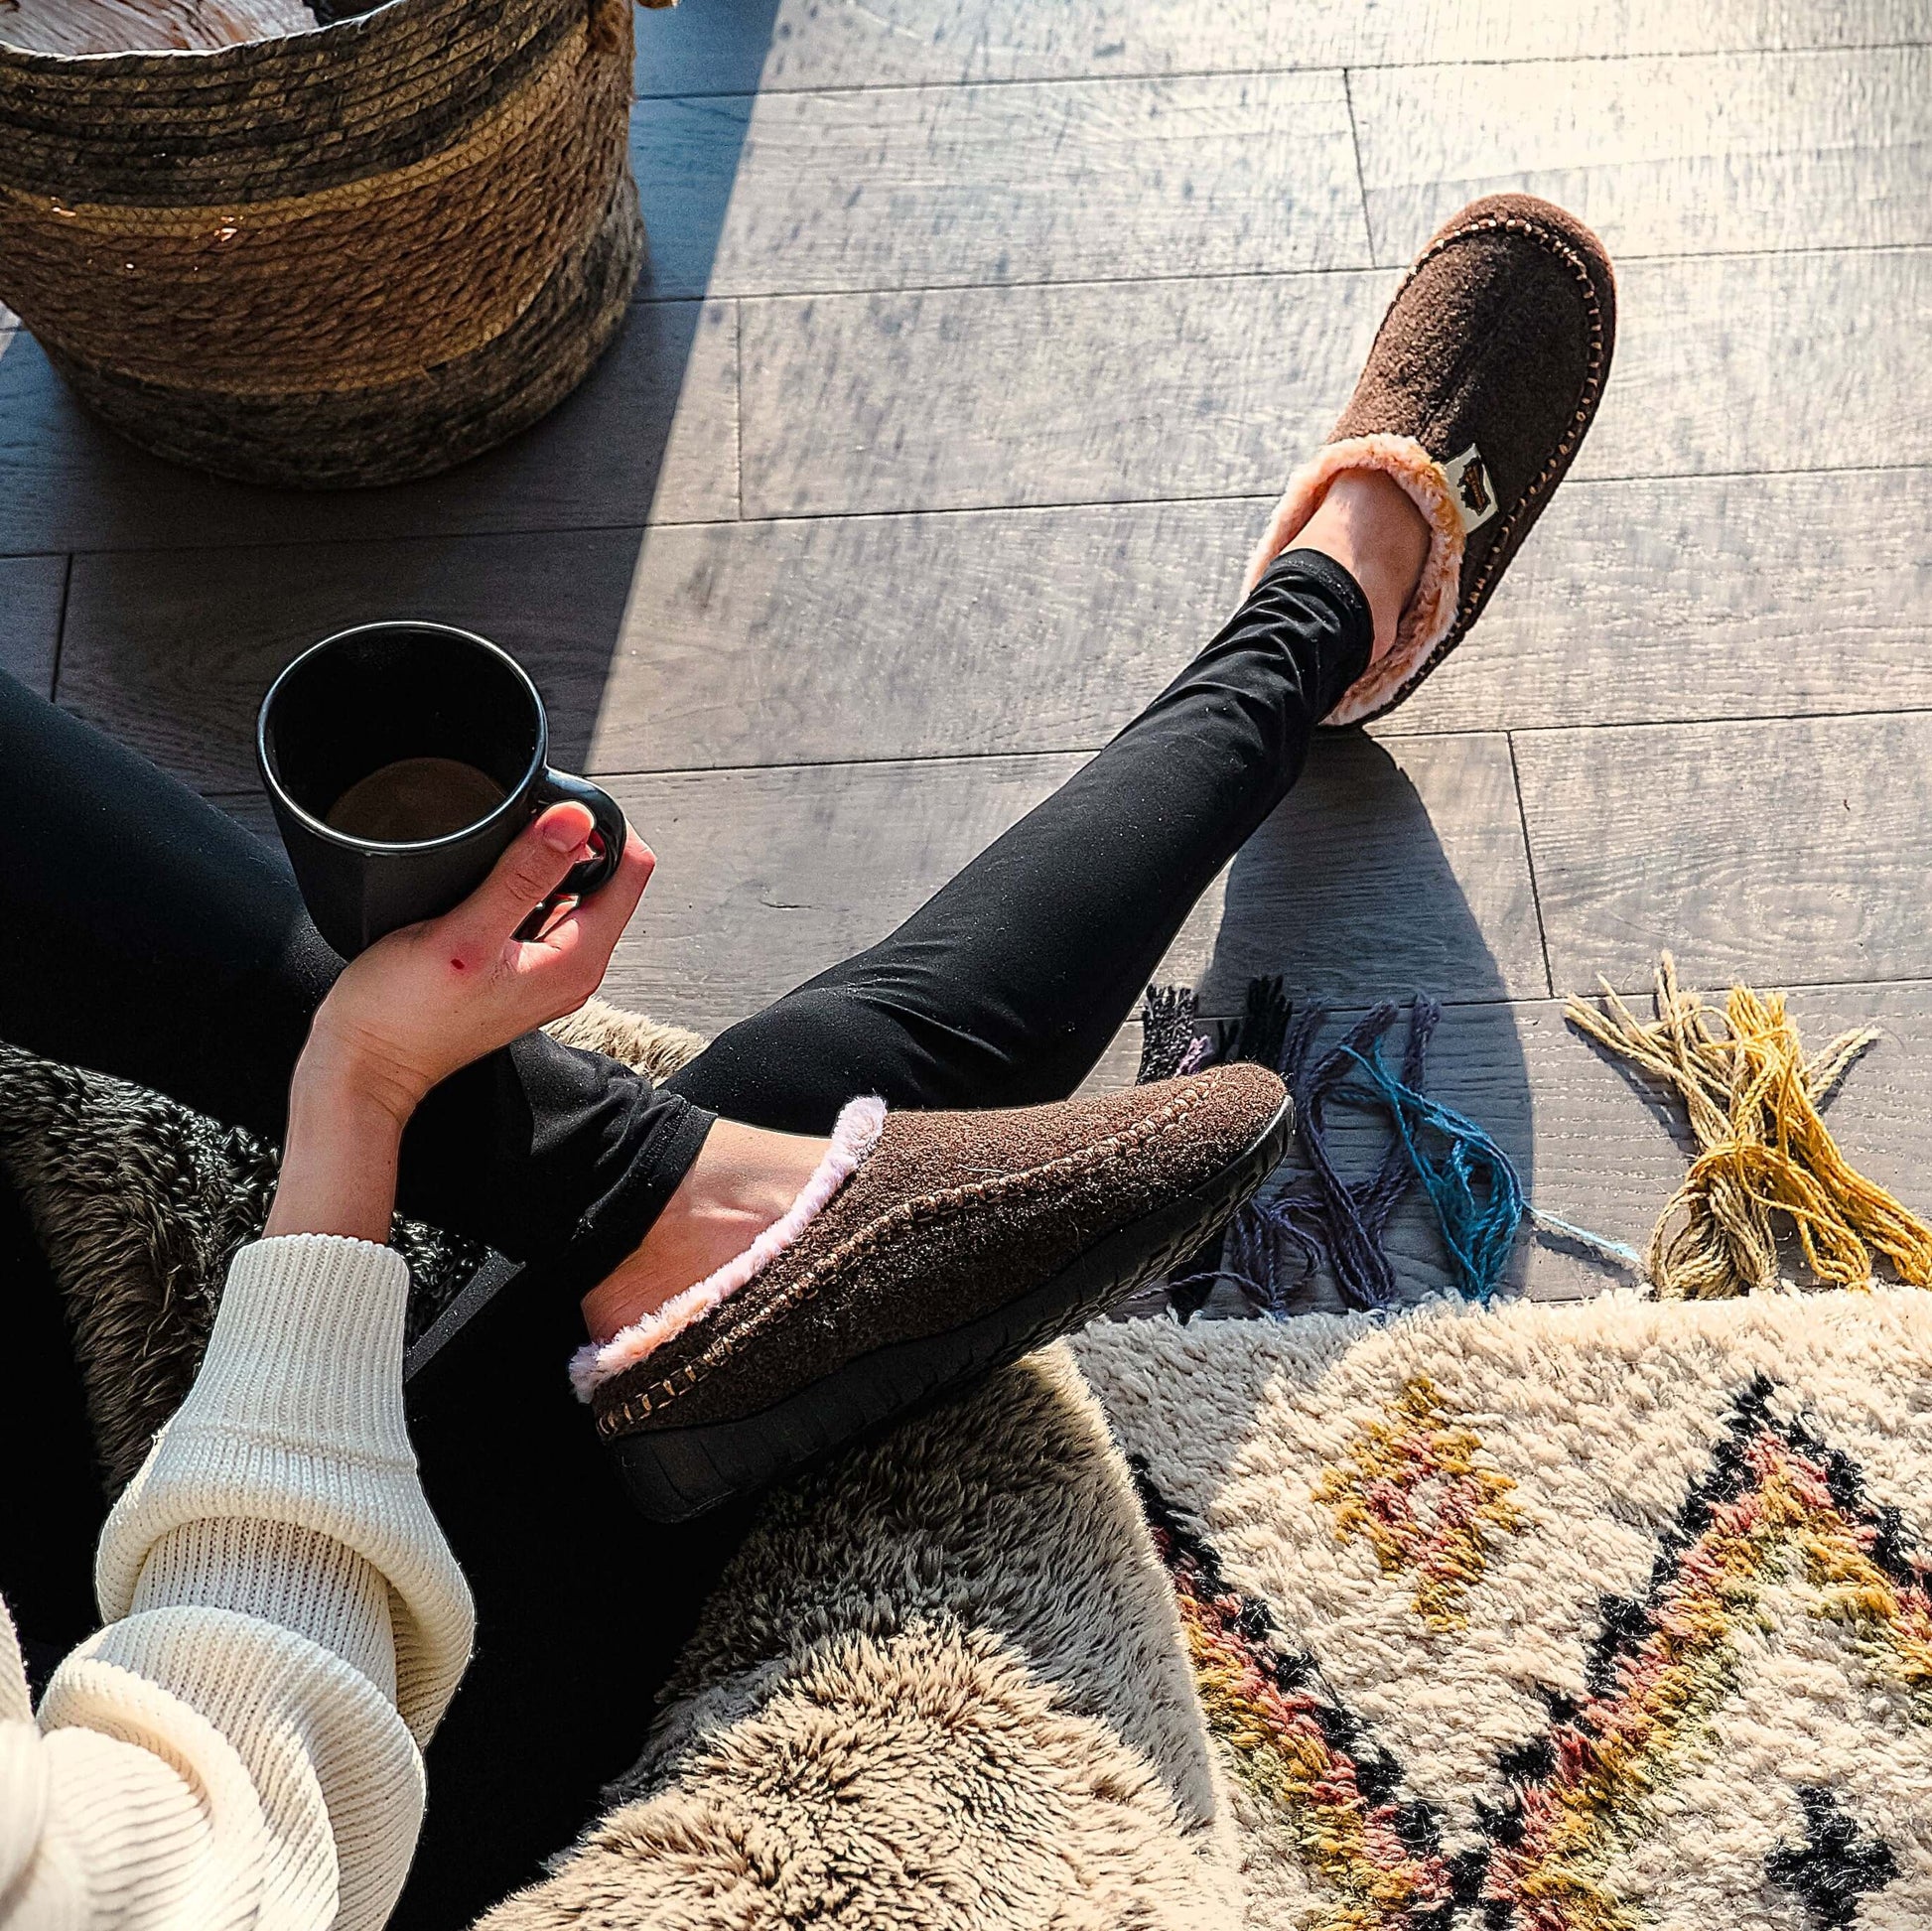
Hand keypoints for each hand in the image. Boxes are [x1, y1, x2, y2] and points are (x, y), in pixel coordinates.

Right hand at [266, 803, 652, 1242]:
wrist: (366, 1065)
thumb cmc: (403, 1014)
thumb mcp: (463, 935)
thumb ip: (522, 877)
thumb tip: (574, 822)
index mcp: (578, 960)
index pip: (633, 870)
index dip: (603, 828)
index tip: (556, 810)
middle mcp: (576, 968)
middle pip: (607, 878)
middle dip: (572, 843)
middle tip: (518, 829)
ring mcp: (550, 971)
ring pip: (573, 892)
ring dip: (544, 864)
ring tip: (495, 859)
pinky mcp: (522, 969)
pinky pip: (542, 912)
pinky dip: (523, 888)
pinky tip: (484, 887)